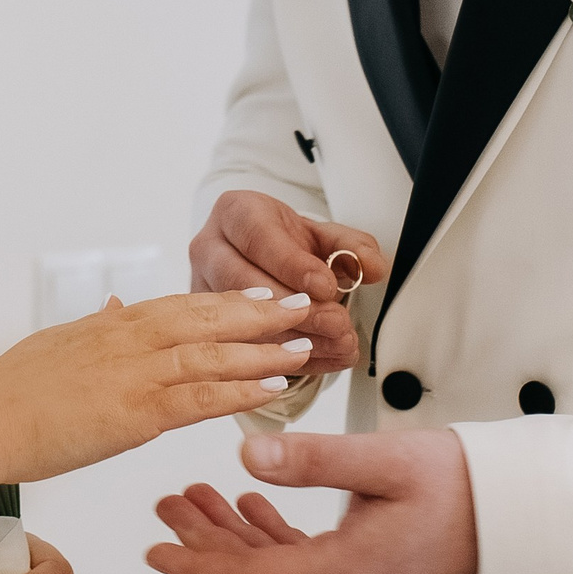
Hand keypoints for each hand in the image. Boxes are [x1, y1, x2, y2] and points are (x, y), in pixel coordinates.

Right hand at [0, 290, 315, 483]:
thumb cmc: (9, 394)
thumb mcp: (57, 343)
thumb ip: (95, 327)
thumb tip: (116, 306)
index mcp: (111, 325)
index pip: (181, 304)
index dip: (226, 297)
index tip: (262, 292)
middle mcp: (127, 339)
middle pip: (207, 318)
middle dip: (260, 312)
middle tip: (304, 306)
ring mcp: (133, 374)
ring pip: (213, 354)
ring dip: (263, 350)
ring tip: (305, 346)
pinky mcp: (134, 412)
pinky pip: (201, 399)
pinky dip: (241, 391)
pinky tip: (273, 390)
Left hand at [144, 426, 477, 573]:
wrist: (526, 524)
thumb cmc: (465, 490)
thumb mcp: (385, 462)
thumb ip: (313, 460)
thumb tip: (248, 459)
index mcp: (346, 573)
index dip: (196, 567)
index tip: (153, 554)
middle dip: (204, 544)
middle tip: (166, 505)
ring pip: (276, 572)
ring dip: (233, 538)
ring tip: (196, 499)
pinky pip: (305, 566)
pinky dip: (272, 539)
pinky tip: (252, 507)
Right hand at [189, 194, 387, 374]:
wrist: (260, 258)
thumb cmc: (286, 245)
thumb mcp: (322, 237)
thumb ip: (351, 247)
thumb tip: (371, 266)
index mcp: (235, 213)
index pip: (257, 237)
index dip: (293, 265)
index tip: (328, 286)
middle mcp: (209, 249)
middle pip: (241, 281)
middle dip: (294, 310)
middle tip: (336, 322)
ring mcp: (201, 289)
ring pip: (236, 321)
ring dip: (291, 340)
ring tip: (335, 343)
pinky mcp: (205, 326)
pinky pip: (241, 348)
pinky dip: (286, 359)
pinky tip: (320, 358)